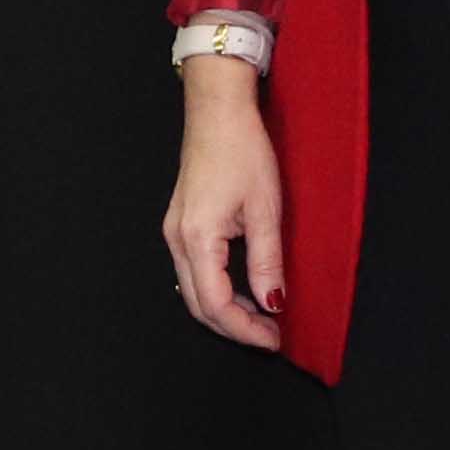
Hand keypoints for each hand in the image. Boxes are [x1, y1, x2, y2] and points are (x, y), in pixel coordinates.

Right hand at [165, 62, 285, 348]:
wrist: (217, 111)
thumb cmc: (242, 149)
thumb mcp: (265, 208)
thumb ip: (267, 260)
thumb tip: (272, 303)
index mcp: (197, 238)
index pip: (216, 304)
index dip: (245, 329)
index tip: (274, 338)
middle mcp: (177, 240)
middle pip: (199, 305)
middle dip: (234, 327)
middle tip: (270, 335)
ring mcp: (175, 233)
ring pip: (194, 291)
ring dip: (226, 310)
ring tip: (262, 317)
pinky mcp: (181, 225)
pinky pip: (194, 271)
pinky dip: (217, 289)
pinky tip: (244, 290)